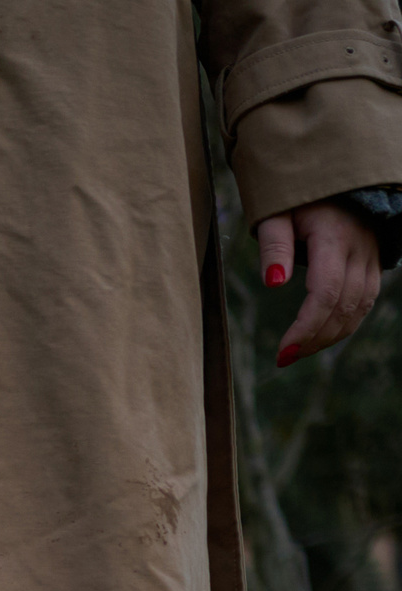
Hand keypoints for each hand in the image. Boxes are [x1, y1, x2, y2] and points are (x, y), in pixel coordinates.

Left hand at [257, 200, 383, 366]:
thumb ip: (274, 246)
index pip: (326, 293)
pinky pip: (365, 299)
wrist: (336, 175)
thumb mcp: (276, 212)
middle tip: (284, 358)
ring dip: (330, 335)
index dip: (306, 327)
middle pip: (344, 306)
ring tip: (298, 352)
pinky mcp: (373, 261)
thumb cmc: (298, 194)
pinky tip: (321, 336)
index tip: (282, 351)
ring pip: (359, 307)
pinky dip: (345, 322)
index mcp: (335, 237)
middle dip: (314, 338)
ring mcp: (371, 255)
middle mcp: (360, 248)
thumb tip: (274, 284)